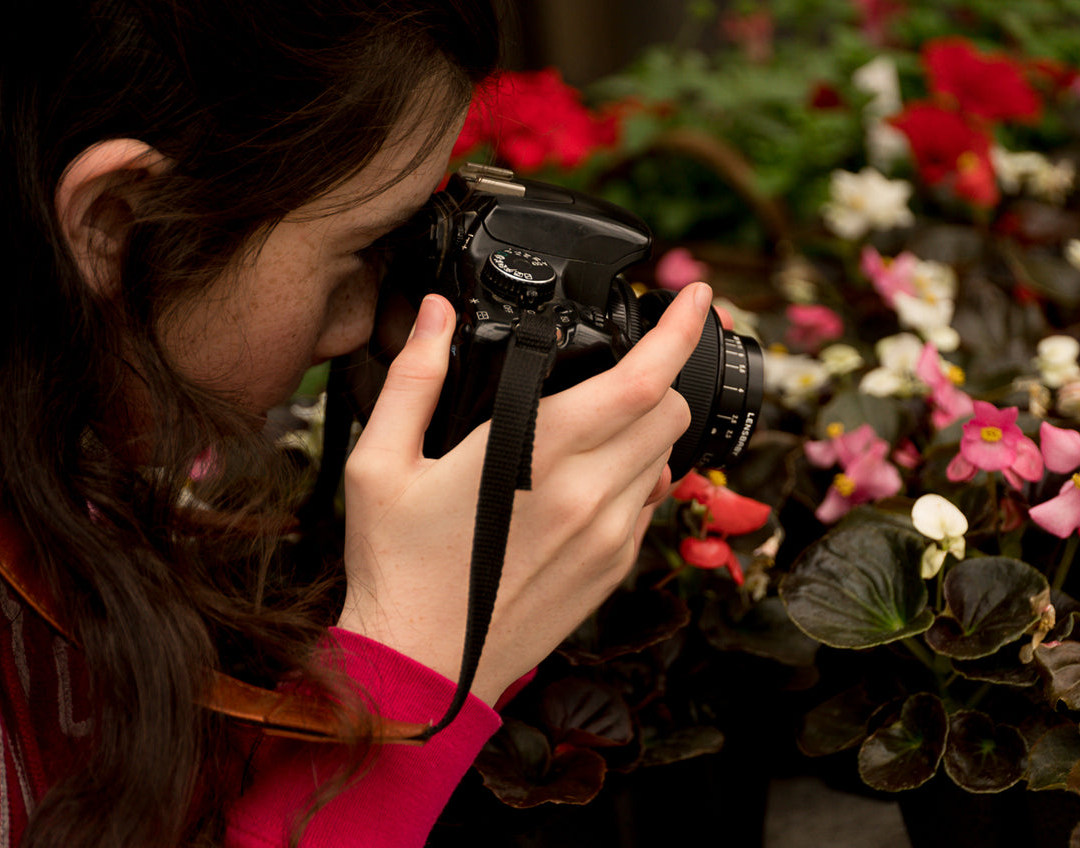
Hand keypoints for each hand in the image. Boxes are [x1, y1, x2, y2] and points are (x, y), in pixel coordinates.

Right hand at [337, 283, 710, 704]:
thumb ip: (414, 378)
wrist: (423, 669)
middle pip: (670, 411)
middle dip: (659, 377)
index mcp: (538, 453)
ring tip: (596, 427)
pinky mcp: (614, 569)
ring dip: (647, 429)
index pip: (642, 379)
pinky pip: (650, 503)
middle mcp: (590, 493)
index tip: (700, 295)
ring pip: (667, 456)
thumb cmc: (396, 566)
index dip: (681, 330)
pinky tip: (587, 481)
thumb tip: (432, 312)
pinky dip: (635, 477)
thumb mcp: (379, 464)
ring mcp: (609, 535)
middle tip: (626, 366)